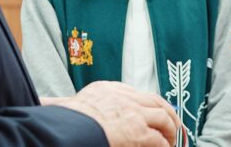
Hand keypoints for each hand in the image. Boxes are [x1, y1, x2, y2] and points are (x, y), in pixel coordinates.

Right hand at [53, 81, 180, 146]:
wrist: (70, 128)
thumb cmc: (66, 121)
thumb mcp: (67, 106)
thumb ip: (71, 105)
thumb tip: (55, 105)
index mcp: (106, 89)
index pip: (133, 92)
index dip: (146, 103)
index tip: (152, 110)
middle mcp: (124, 97)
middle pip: (154, 100)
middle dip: (167, 112)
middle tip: (174, 123)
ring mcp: (134, 113)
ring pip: (163, 116)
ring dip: (171, 128)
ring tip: (174, 140)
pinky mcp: (139, 132)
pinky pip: (160, 139)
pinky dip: (165, 145)